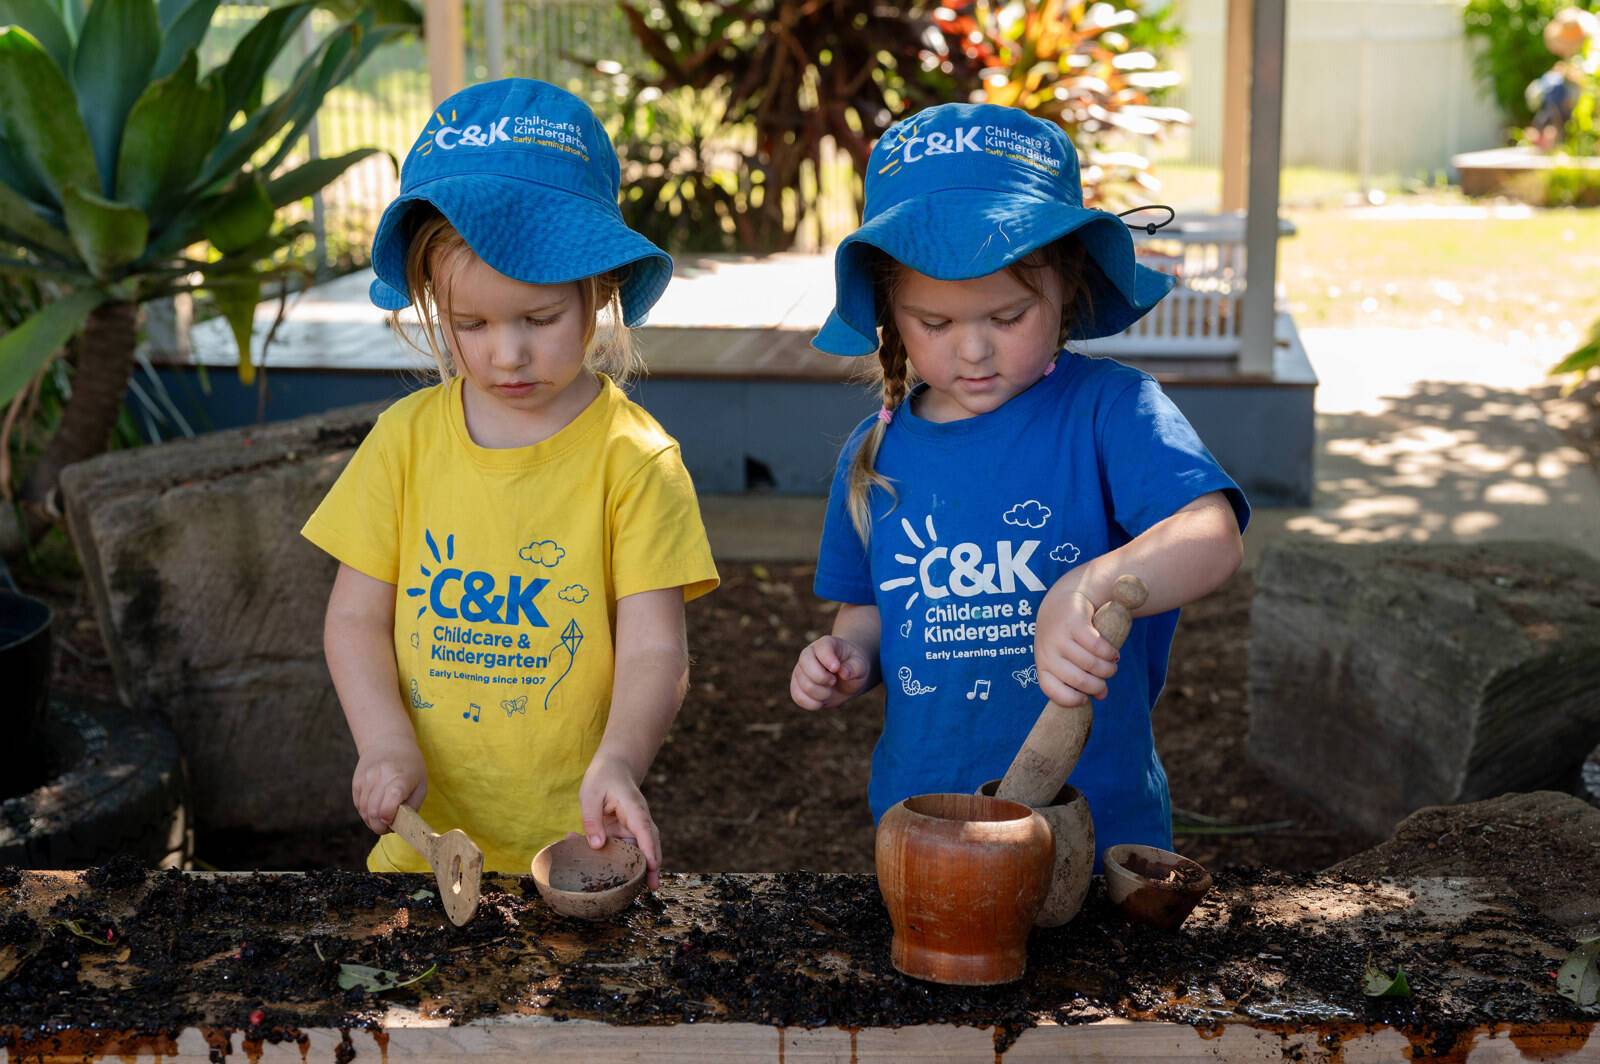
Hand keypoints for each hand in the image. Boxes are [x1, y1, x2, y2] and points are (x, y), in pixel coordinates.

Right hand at [352, 738, 426, 834]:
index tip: (393, 823)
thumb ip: (412, 807)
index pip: (388, 805)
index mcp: (400, 779)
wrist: (388, 743)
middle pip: (373, 812)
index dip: (388, 819)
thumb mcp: (420, 785)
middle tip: (389, 827)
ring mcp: (366, 779)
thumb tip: (399, 825)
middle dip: (380, 827)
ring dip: (373, 821)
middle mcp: (380, 778)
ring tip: (384, 817)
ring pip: (364, 811)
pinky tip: (376, 807)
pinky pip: (358, 806)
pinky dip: (366, 812)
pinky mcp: (356, 782)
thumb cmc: (410, 767)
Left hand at [579, 754, 662, 889]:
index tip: (653, 867)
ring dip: (642, 867)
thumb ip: (592, 821)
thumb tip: (597, 846)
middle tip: (652, 887)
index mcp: (634, 808)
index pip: (645, 831)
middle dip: (653, 866)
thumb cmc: (603, 778)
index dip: (650, 850)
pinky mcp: (627, 833)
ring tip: (642, 889)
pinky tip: (622, 878)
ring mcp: (635, 827)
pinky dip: (626, 862)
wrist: (614, 767)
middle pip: (651, 845)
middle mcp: (639, 820)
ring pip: (643, 850)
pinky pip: (628, 849)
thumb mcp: (590, 795)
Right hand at [790, 635, 870, 709]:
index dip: (827, 659)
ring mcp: (800, 670)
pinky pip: (797, 697)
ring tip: (830, 691)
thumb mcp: (861, 666)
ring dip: (820, 693)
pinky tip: (821, 702)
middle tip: (833, 681)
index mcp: (826, 644)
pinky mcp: (797, 685)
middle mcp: (809, 654)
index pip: (821, 648)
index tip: (836, 668)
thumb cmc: (853, 668)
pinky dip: (811, 703)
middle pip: (806, 665)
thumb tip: (844, 673)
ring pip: (803, 684)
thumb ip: (854, 668)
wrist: (846, 679)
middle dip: (822, 679)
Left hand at [1034, 581, 1119, 708]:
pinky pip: (1097, 646)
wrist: (1063, 602)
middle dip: (1098, 685)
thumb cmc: (1065, 638)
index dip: (1071, 699)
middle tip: (1106, 679)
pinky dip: (1109, 653)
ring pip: (1090, 663)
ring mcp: (1060, 637)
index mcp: (1043, 664)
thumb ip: (1081, 678)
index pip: (1052, 690)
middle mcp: (1048, 652)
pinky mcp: (1074, 623)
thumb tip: (1102, 696)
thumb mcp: (1067, 659)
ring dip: (1108, 669)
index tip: (1086, 699)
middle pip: (1078, 680)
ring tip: (1112, 666)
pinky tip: (1113, 654)